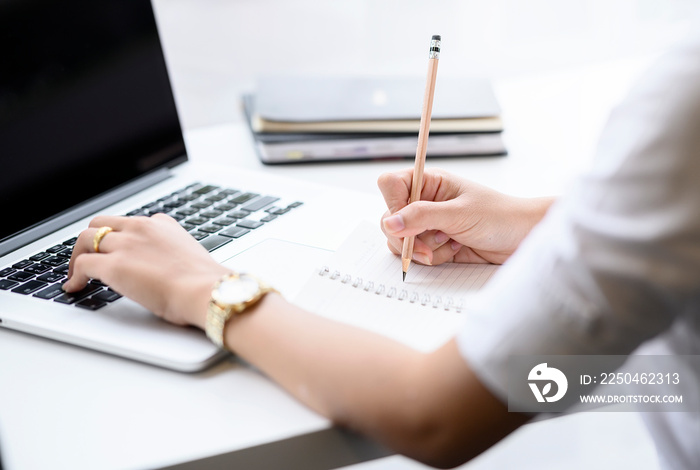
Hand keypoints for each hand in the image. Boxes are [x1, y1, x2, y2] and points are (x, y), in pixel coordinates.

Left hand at [63, 214, 228, 327]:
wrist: (206, 291)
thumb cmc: (205, 283)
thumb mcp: (191, 257)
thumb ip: (175, 255)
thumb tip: (171, 271)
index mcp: (162, 225)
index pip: (130, 222)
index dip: (118, 237)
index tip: (116, 250)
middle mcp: (141, 229)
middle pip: (100, 224)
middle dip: (91, 241)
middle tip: (88, 258)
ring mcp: (126, 245)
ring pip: (86, 239)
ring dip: (78, 255)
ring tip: (76, 273)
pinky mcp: (113, 265)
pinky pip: (83, 264)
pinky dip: (74, 275)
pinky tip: (75, 287)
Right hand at [378, 168, 552, 264]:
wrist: (523, 239)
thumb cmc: (500, 216)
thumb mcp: (459, 213)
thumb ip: (421, 216)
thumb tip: (389, 222)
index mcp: (429, 182)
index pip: (390, 185)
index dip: (392, 204)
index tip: (405, 222)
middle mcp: (425, 201)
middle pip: (390, 218)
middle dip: (407, 237)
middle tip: (428, 246)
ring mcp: (428, 224)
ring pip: (401, 240)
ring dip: (422, 249)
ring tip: (449, 243)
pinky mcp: (434, 245)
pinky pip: (417, 255)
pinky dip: (432, 258)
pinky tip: (454, 250)